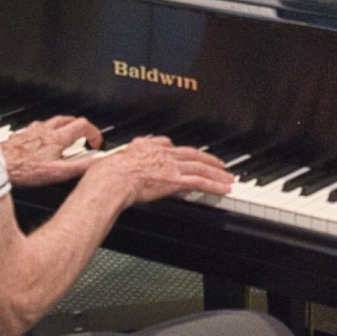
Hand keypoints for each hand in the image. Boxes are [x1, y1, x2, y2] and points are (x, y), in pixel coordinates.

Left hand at [0, 115, 103, 186]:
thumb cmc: (23, 170)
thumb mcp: (57, 172)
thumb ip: (81, 166)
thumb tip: (98, 162)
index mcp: (57, 138)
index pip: (83, 125)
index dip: (94, 133)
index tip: (95, 143)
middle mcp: (44, 130)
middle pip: (68, 119)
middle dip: (80, 127)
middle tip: (84, 138)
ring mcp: (31, 131)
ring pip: (52, 121)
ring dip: (63, 127)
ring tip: (65, 138)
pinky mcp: (20, 135)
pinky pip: (37, 127)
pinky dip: (45, 131)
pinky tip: (41, 142)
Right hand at [80, 136, 233, 206]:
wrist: (111, 179)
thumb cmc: (108, 173)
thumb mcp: (117, 157)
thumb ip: (123, 157)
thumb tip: (115, 160)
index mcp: (149, 147)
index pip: (172, 147)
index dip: (184, 152)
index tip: (191, 155)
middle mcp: (163, 154)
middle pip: (192, 155)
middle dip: (209, 160)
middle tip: (221, 165)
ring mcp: (171, 166)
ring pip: (200, 167)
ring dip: (217, 174)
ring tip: (228, 179)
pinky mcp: (175, 180)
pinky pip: (200, 182)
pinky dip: (214, 185)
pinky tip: (223, 188)